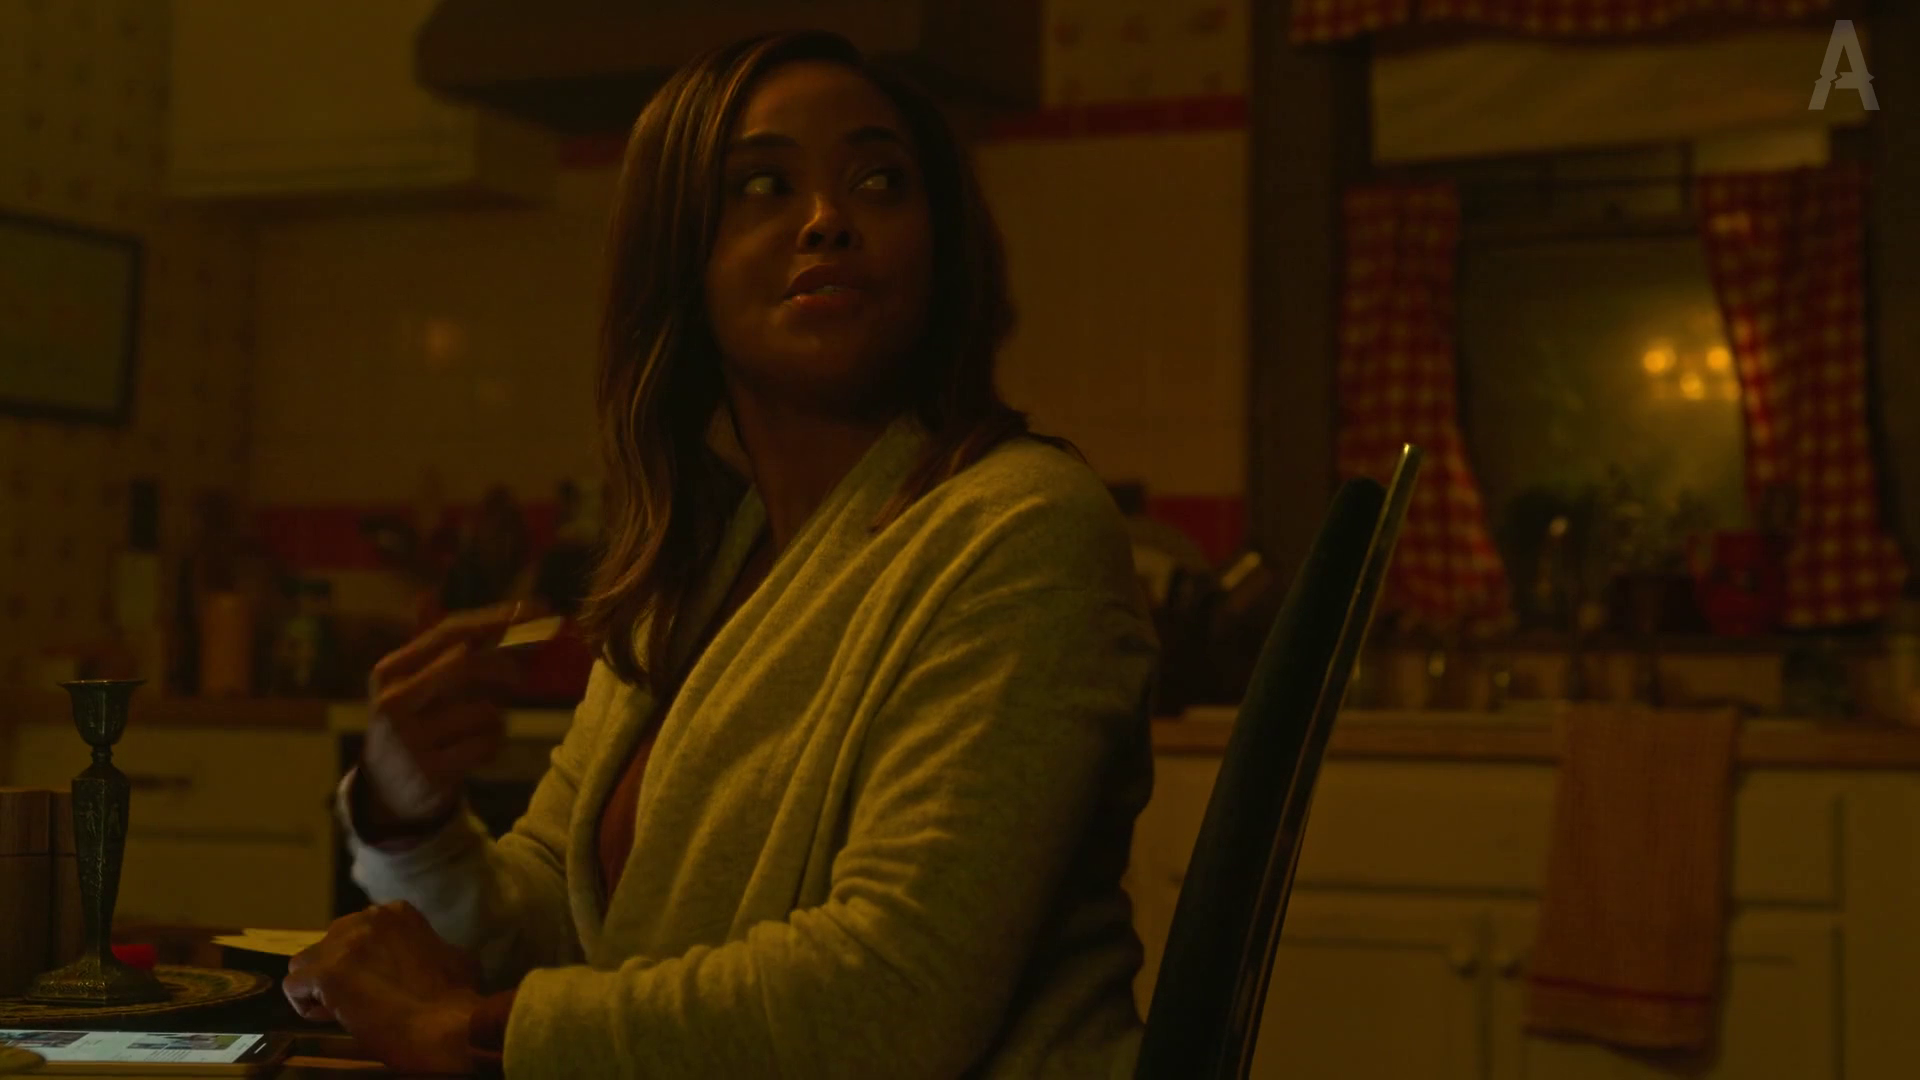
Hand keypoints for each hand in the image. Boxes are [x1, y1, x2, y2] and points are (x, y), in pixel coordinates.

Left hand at [283, 902, 482, 1074]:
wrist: (446, 1026)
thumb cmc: (456, 998)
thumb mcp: (452, 957)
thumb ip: (428, 946)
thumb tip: (428, 957)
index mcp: (397, 912)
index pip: (358, 932)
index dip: (364, 962)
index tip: (379, 983)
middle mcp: (367, 918)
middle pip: (329, 944)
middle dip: (339, 970)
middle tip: (360, 998)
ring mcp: (343, 944)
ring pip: (304, 962)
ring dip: (318, 985)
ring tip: (341, 1008)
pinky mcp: (325, 973)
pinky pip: (293, 987)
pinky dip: (307, 1006)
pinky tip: (333, 1018)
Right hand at [359, 604, 528, 831]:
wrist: (390, 790)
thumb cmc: (416, 721)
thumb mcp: (413, 681)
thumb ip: (433, 642)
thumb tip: (427, 592)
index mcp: (389, 671)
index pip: (449, 632)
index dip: (497, 619)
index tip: (538, 609)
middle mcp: (393, 702)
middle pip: (467, 663)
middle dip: (505, 665)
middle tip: (522, 676)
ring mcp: (410, 739)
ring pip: (485, 710)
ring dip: (497, 716)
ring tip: (479, 726)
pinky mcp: (431, 771)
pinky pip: (487, 745)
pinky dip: (493, 744)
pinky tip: (475, 750)